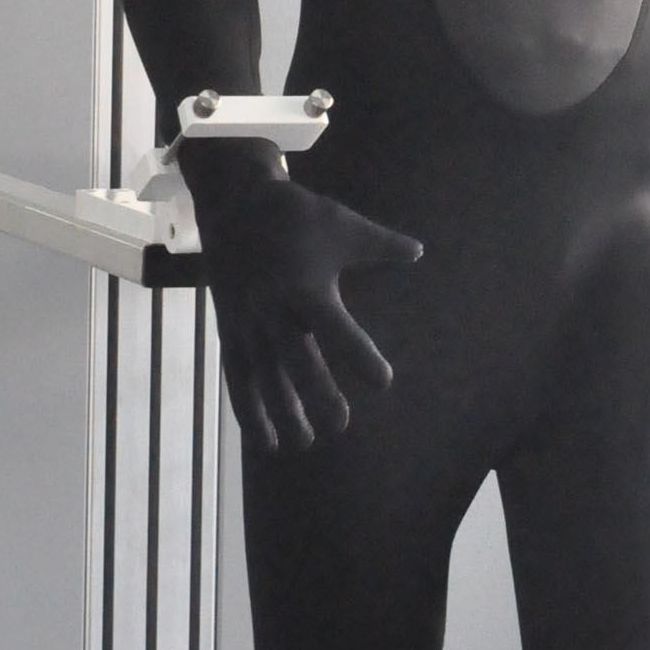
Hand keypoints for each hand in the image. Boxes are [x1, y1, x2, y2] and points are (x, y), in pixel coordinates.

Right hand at [179, 151, 421, 452]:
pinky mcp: (231, 333)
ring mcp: (248, 324)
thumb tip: (419, 252)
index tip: (383, 381)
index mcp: (305, 285)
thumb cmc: (296, 216)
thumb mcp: (342, 225)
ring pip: (264, 377)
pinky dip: (250, 412)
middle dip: (315, 393)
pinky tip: (267, 443)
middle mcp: (273, 310)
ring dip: (281, 413)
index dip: (358, 355)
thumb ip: (381, 245)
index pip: (335, 328)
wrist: (233, 205)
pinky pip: (239, 379)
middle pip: (295, 359)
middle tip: (339, 424)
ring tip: (303, 443)